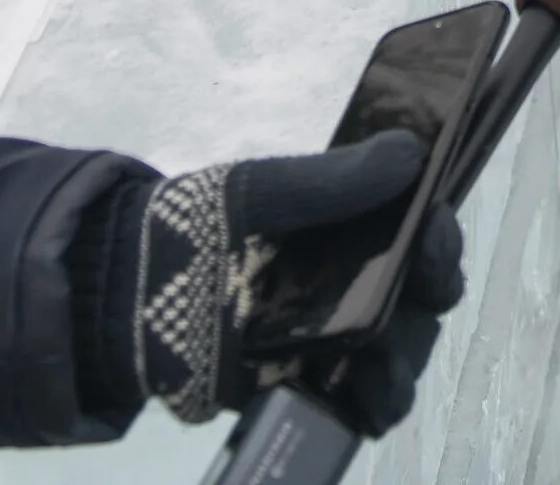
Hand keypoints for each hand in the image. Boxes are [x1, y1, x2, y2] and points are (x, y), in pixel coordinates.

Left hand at [115, 128, 465, 435]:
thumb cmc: (194, 229)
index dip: (438, 235)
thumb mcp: (259, 194)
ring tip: (381, 361)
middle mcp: (353, 281)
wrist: (121, 297)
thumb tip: (411, 151)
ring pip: (400, 352)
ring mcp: (334, 338)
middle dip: (430, 295)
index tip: (430, 236)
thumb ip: (330, 179)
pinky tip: (367, 401)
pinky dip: (374, 406)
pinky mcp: (308, 386)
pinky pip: (360, 404)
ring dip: (405, 357)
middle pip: (422, 295)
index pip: (419, 231)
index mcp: (350, 228)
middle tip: (420, 293)